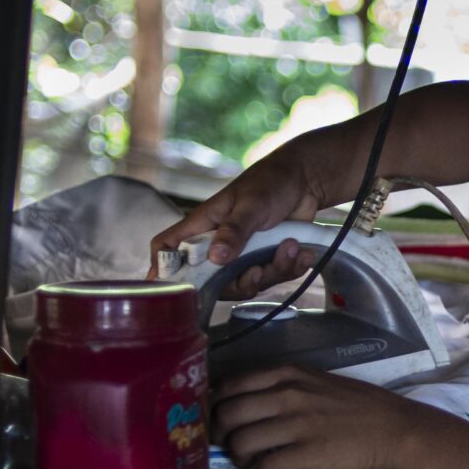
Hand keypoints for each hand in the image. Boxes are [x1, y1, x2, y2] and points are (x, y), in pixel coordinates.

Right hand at [149, 146, 325, 274]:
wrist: (306, 181)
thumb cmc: (270, 182)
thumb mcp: (251, 204)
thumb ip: (235, 230)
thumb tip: (216, 258)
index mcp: (204, 225)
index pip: (168, 246)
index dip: (162, 268)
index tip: (170, 287)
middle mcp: (219, 244)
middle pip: (213, 282)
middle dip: (239, 282)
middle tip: (258, 270)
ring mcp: (243, 255)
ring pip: (249, 282)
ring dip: (274, 271)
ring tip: (292, 248)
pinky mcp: (267, 259)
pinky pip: (274, 277)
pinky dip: (291, 268)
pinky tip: (303, 253)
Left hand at [214, 364, 426, 468]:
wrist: (395, 428)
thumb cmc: (359, 406)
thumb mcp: (317, 382)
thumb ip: (284, 388)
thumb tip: (248, 406)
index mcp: (288, 374)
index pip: (230, 386)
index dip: (214, 407)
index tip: (217, 421)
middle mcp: (287, 394)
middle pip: (227, 415)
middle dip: (218, 436)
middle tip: (228, 447)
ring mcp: (297, 424)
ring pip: (240, 442)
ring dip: (236, 459)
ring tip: (247, 464)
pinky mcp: (307, 453)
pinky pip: (263, 467)